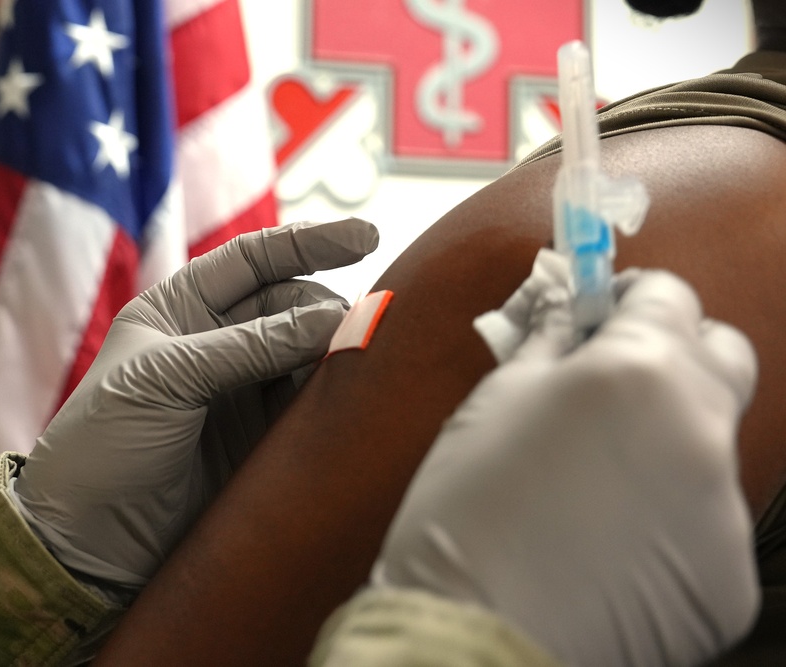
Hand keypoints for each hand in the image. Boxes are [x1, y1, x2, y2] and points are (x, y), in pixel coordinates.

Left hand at [13, 219, 378, 587]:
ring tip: (356, 359)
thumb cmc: (103, 443)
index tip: (365, 237)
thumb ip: (249, 346)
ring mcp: (240, 390)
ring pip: (305, 353)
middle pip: (289, 305)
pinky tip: (346, 396)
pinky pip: (307, 404)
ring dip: (332, 353)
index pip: (253, 260)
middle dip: (322, 310)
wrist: (87, 540)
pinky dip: (329, 396)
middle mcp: (214, 342)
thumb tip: (332, 317)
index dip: (308, 243)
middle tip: (352, 330)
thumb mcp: (166, 379)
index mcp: (179, 309)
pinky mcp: (260, 437)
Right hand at [372, 270, 758, 665]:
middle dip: (674, 354)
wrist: (469, 628)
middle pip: (720, 359)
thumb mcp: (497, 401)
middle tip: (613, 381)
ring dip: (666, 443)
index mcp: (640, 372)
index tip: (607, 310)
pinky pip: (706, 524)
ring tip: (595, 481)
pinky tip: (610, 540)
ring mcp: (724, 511)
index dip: (634, 296)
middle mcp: (701, 431)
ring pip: (709, 447)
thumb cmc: (465, 506)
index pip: (672, 297)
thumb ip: (550, 343)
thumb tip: (566, 310)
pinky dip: (668, 520)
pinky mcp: (726, 579)